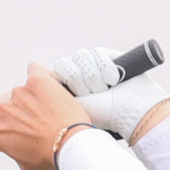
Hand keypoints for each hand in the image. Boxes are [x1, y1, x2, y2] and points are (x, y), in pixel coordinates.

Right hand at [0, 65, 96, 169]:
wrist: (73, 144)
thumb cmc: (49, 155)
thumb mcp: (23, 160)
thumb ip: (7, 147)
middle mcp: (4, 109)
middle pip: (4, 102)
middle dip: (19, 109)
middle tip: (38, 121)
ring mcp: (20, 92)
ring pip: (23, 90)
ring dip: (34, 96)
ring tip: (52, 112)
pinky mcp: (37, 79)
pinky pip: (35, 70)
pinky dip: (43, 78)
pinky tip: (53, 90)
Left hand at [49, 44, 169, 141]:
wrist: (132, 112)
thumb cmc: (103, 116)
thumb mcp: (73, 108)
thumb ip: (53, 95)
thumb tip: (38, 87)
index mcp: (68, 86)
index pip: (56, 71)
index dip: (67, 81)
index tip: (79, 96)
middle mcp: (80, 73)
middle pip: (66, 64)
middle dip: (81, 81)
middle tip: (94, 95)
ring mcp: (94, 64)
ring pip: (81, 57)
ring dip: (94, 77)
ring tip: (106, 89)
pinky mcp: (109, 55)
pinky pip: (96, 53)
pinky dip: (106, 67)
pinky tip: (114, 80)